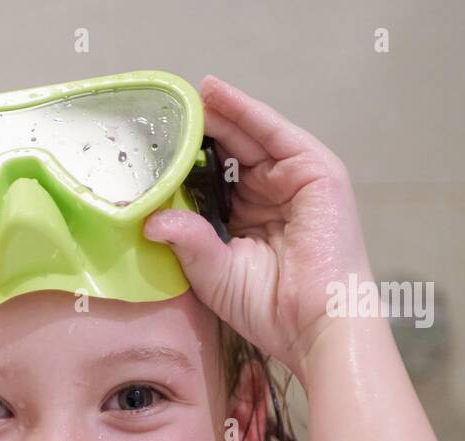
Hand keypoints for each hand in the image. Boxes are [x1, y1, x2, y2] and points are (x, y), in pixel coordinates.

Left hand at [144, 75, 372, 380]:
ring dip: (221, 112)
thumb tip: (148, 219)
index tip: (152, 146)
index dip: (186, 162)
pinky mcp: (316, 171)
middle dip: (202, 129)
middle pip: (231, 153)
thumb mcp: (213, 270)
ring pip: (250, 137)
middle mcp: (271, 195)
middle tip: (167, 109)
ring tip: (188, 92)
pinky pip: (274, 133)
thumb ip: (185, 239)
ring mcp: (295, 181)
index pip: (213, 180)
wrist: (315, 323)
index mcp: (247, 219)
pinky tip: (218, 95)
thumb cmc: (268, 308)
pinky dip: (247, 112)